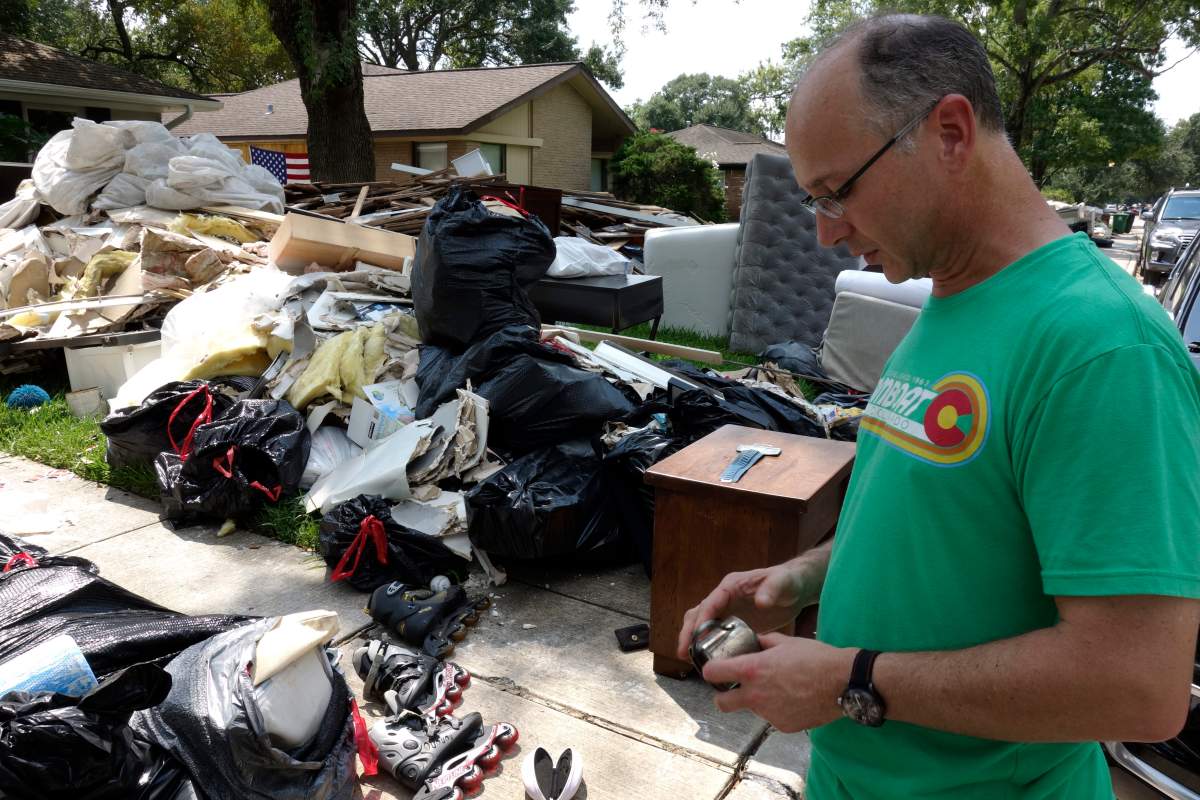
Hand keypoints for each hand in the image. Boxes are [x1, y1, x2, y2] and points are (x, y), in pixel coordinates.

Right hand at [675, 559, 817, 660]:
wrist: (796, 588)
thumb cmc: (787, 581)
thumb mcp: (782, 583)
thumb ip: (772, 589)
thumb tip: (760, 602)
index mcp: (731, 586)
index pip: (710, 602)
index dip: (701, 620)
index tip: (695, 637)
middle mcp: (724, 597)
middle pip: (698, 613)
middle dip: (688, 632)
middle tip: (684, 652)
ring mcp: (728, 609)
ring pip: (702, 623)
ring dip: (693, 638)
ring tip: (689, 659)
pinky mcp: (733, 621)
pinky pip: (714, 632)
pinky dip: (707, 643)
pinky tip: (708, 659)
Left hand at [704, 634, 852, 731]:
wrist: (843, 682)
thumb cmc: (815, 658)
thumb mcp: (785, 642)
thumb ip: (763, 642)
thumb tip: (754, 642)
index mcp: (752, 670)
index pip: (712, 673)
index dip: (710, 669)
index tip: (715, 668)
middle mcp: (755, 695)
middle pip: (721, 703)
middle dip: (722, 696)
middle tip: (734, 688)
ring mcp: (769, 714)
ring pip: (751, 709)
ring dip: (756, 701)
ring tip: (778, 688)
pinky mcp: (783, 726)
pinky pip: (772, 717)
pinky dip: (777, 710)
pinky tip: (792, 699)